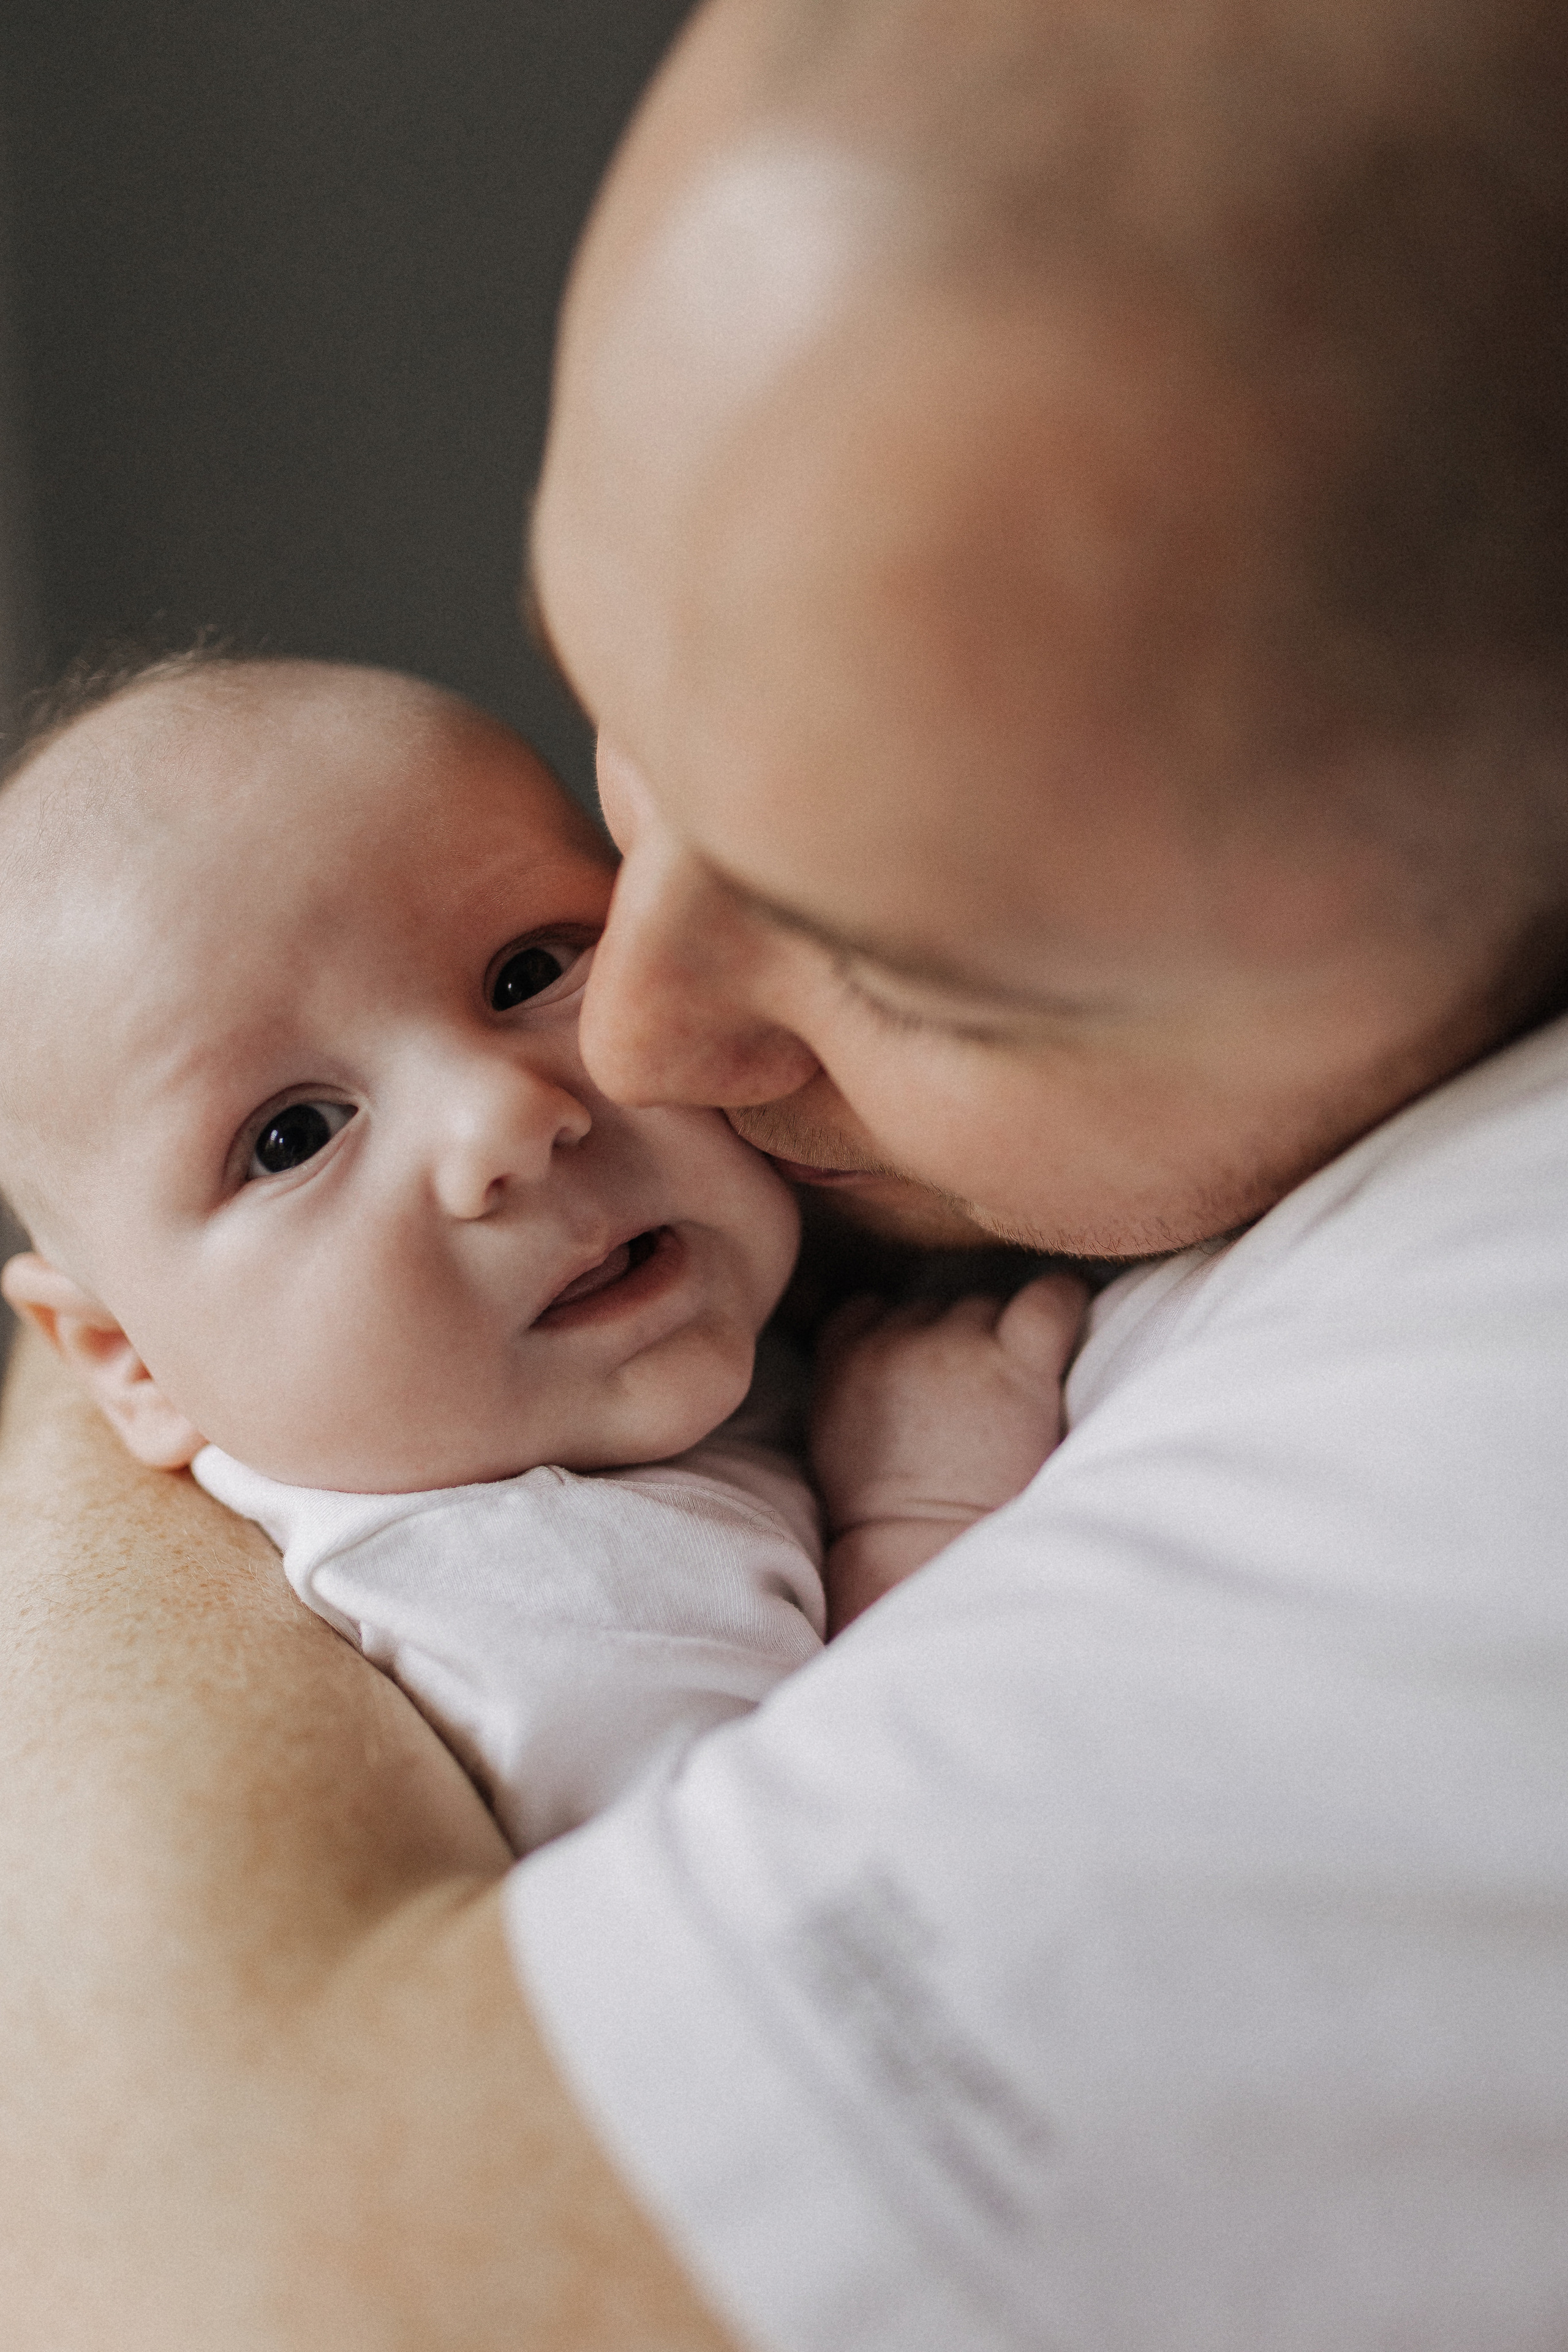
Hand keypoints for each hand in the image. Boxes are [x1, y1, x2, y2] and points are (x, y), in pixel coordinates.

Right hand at [811, 1272, 1088, 1630]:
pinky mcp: (1014, 1362)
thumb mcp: (837, 1440)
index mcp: (843, 1360)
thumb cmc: (890, 1521)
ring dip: (1005, 1340)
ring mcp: (955, 1346)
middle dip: (960, 1343)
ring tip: (1018, 1399)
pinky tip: (1074, 1324)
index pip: (871, 1309)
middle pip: (940, 1310)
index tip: (928, 1372)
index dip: (905, 1333)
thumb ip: (854, 1383)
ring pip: (988, 1307)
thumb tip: (887, 1357)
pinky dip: (1065, 1303)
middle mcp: (896, 1340)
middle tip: (981, 1403)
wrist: (926, 1556)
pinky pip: (1052, 1298)